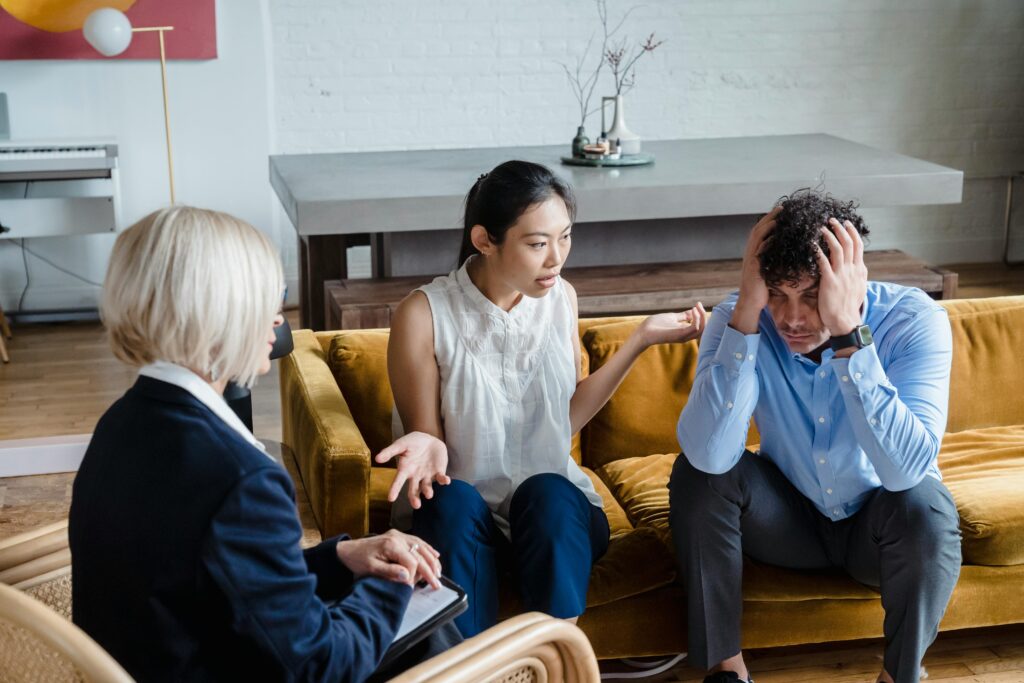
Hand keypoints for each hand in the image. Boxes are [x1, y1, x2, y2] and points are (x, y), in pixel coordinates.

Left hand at [336, 529, 442, 588]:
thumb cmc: (359, 560)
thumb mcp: (371, 569)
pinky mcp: (399, 536)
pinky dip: (428, 549)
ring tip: (439, 573)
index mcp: (391, 545)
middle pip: (420, 554)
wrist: (349, 550)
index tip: (415, 587)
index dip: (416, 575)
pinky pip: (418, 541)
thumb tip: (408, 576)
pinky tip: (435, 556)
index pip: (411, 561)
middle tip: (437, 584)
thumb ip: (390, 572)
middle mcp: (398, 538)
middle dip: (430, 570)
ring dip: (432, 560)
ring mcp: (400, 535)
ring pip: (422, 547)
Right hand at [375, 432, 450, 509]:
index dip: (394, 489)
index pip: (398, 481)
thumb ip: (390, 451)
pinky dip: (444, 480)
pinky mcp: (439, 472)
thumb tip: (377, 458)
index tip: (390, 499)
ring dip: (428, 491)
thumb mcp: (400, 444)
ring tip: (429, 495)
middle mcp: (415, 476)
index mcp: (405, 470)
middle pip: (413, 490)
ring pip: (427, 487)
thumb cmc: (411, 443)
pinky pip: (441, 478)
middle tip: (416, 505)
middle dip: (414, 498)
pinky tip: (446, 481)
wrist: (428, 439)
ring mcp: (427, 475)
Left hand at [637, 303, 706, 346]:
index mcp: (685, 332)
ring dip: (702, 316)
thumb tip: (692, 311)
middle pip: (705, 329)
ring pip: (702, 330)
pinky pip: (694, 328)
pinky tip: (692, 310)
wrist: (643, 332)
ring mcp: (684, 336)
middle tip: (698, 304)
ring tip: (696, 307)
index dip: (703, 315)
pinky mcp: (680, 335)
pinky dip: (696, 319)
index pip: (702, 327)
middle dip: (704, 315)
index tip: (698, 304)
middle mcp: (687, 336)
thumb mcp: (672, 317)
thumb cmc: (655, 325)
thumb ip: (683, 316)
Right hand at [731, 207, 779, 333]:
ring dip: (768, 224)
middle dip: (770, 217)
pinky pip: (760, 249)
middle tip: (782, 207)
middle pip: (758, 228)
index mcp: (753, 252)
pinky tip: (776, 235)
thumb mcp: (766, 270)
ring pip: (758, 236)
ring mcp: (751, 258)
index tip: (781, 211)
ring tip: (780, 216)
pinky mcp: (754, 266)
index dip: (769, 219)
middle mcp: (750, 252)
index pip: (760, 231)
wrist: (750, 302)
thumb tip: (783, 251)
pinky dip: (767, 240)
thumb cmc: (761, 289)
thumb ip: (771, 259)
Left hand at [816, 218, 867, 334]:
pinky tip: (812, 245)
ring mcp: (842, 275)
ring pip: (838, 249)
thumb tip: (857, 265)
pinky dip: (819, 251)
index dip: (852, 233)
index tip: (846, 223)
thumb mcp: (858, 287)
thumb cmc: (848, 306)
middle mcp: (852, 270)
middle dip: (841, 229)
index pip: (858, 246)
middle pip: (849, 243)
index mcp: (859, 270)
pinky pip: (824, 262)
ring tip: (822, 227)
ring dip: (830, 236)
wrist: (845, 321)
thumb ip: (856, 274)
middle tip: (832, 219)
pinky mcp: (830, 282)